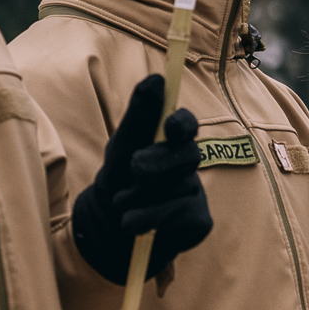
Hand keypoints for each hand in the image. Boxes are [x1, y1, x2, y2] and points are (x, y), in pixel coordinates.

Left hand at [72, 76, 211, 284]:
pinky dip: (154, 223)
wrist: (109, 230)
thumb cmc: (118, 181)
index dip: (183, 123)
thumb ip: (138, 115)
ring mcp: (196, 191)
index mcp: (170, 141)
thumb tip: (157, 78)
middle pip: (187, 155)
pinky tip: (144, 228)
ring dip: (142, 201)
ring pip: (178, 190)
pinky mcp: (199, 220)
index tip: (170, 127)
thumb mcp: (121, 148)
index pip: (186, 125)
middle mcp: (187, 163)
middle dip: (158, 163)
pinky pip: (182, 217)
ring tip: (124, 209)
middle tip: (136, 170)